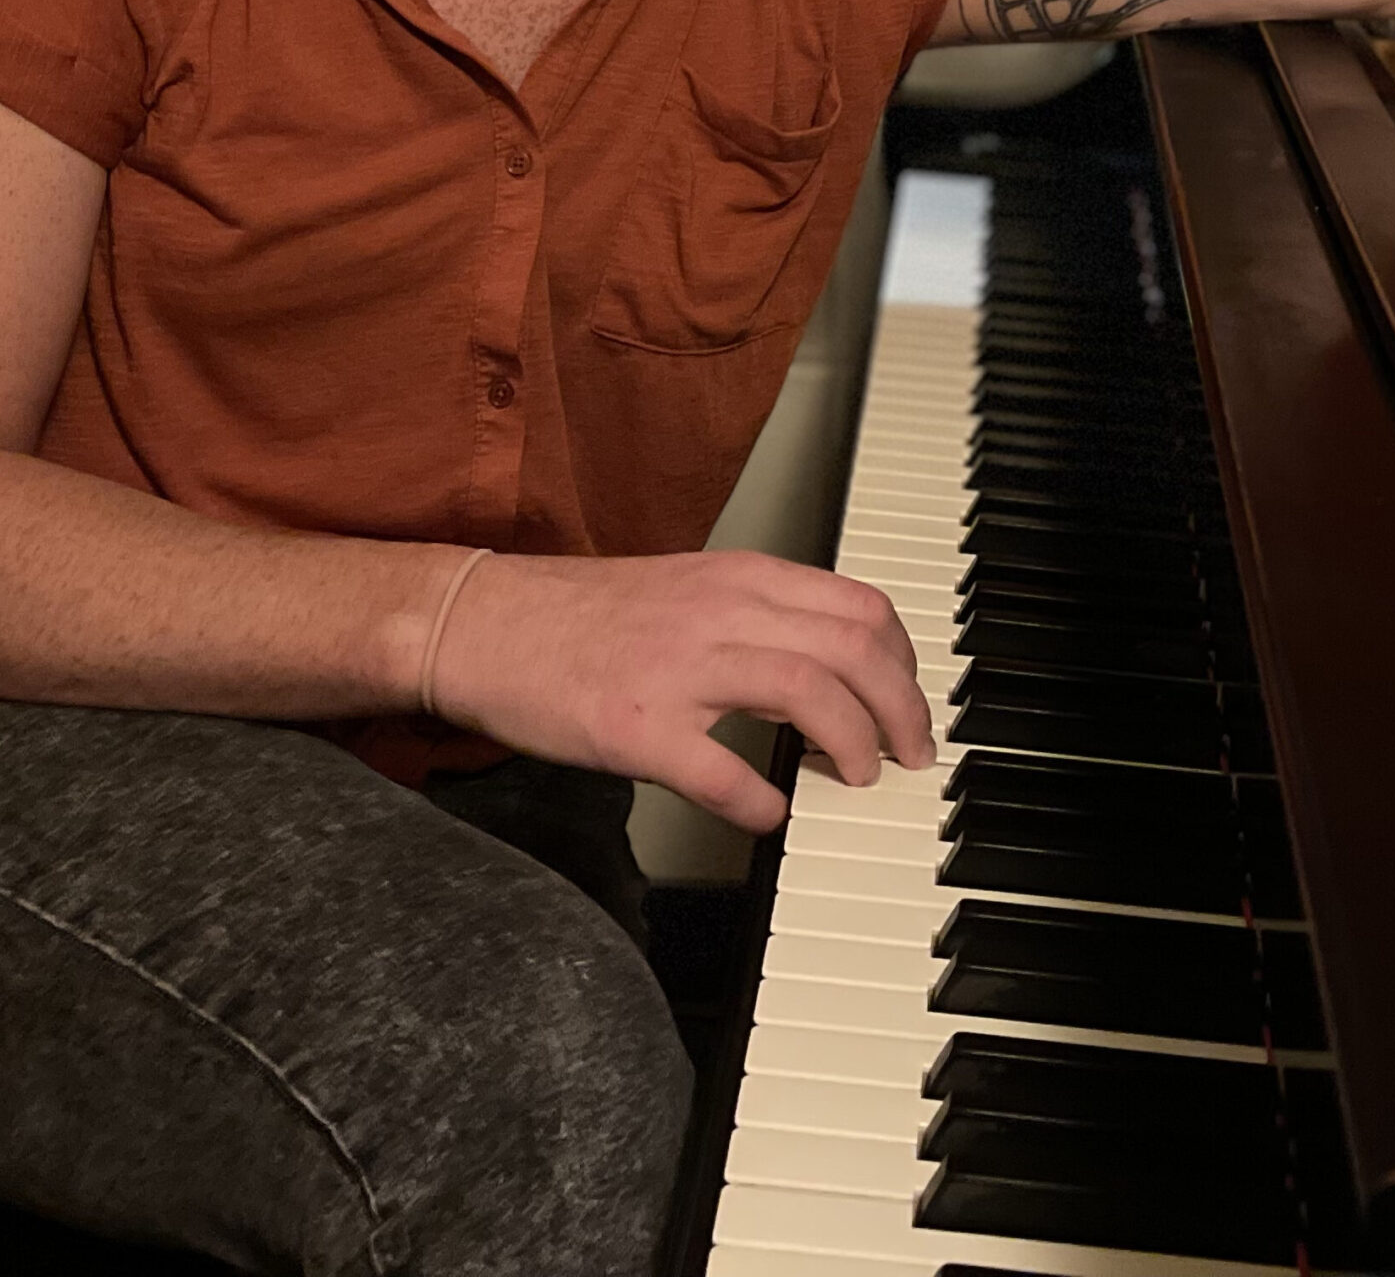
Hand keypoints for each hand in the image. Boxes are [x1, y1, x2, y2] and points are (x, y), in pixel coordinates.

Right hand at [425, 547, 933, 831]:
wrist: (484, 625)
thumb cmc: (584, 617)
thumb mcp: (691, 589)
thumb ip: (762, 617)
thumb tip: (837, 667)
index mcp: (739, 578)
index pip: (860, 607)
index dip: (904, 664)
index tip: (910, 705)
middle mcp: (719, 611)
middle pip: (853, 647)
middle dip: (901, 709)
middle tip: (910, 756)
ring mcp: (677, 668)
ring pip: (809, 691)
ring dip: (854, 744)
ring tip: (860, 780)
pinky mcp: (634, 727)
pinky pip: (721, 770)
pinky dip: (760, 801)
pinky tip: (770, 816)